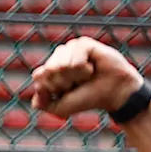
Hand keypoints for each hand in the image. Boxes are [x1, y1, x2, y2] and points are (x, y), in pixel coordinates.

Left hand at [30, 37, 144, 118]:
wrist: (113, 92)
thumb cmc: (86, 99)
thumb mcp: (59, 108)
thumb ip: (40, 103)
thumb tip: (37, 87)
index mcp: (48, 70)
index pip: (38, 76)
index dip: (52, 87)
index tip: (66, 91)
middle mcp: (58, 57)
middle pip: (49, 70)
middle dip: (64, 82)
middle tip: (78, 83)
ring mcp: (70, 48)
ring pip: (61, 65)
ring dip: (76, 76)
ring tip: (86, 75)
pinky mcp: (84, 43)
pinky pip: (76, 60)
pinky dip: (84, 69)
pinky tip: (93, 67)